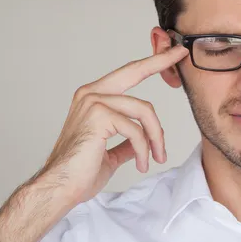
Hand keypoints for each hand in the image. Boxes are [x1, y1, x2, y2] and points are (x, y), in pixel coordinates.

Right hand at [36, 45, 188, 204]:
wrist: (60, 188)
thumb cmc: (80, 172)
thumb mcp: (110, 151)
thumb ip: (126, 140)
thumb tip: (142, 139)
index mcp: (93, 98)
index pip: (128, 74)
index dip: (152, 62)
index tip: (172, 53)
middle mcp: (91, 94)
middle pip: (135, 71)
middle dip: (160, 60)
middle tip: (180, 54)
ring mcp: (93, 102)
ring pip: (143, 110)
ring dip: (156, 137)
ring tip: (157, 157)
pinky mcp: (98, 117)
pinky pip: (136, 131)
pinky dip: (144, 149)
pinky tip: (141, 164)